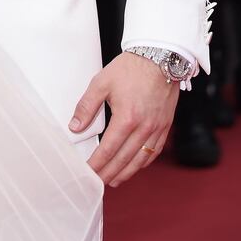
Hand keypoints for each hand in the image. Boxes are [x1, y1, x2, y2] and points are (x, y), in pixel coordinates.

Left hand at [69, 52, 178, 185]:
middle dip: (109, 173)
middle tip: (98, 182)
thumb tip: (75, 127)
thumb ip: (87, 106)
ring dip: (127, 173)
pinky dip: (143, 162)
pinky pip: (154, 151)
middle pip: (124, 159)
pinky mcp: (165, 126)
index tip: (88, 172)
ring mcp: (157, 128)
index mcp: (126, 118)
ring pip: (140, 159)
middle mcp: (144, 127)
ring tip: (114, 180)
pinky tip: (135, 166)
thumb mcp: (101, 83)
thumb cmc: (130, 68)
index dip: (97, 164)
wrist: (159, 57)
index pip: (108, 149)